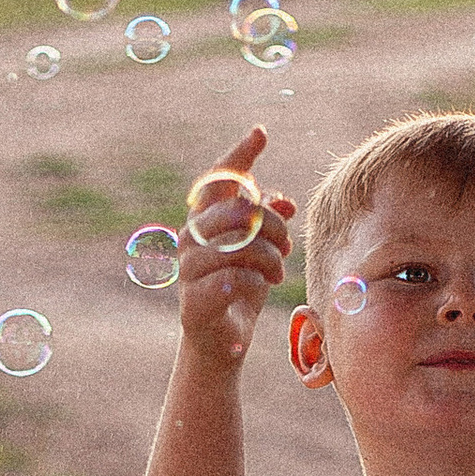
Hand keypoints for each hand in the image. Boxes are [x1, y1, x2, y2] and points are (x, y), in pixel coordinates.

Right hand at [178, 125, 294, 373]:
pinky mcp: (194, 302)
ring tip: (277, 274)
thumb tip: (285, 201)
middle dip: (273, 226)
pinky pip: (234, 281)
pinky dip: (253, 285)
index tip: (261, 133)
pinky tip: (256, 289)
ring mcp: (188, 270)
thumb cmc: (238, 290)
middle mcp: (189, 239)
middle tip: (286, 246)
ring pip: (241, 247)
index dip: (238, 154)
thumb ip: (265, 223)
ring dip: (269, 260)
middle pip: (240, 211)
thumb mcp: (258, 252)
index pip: (218, 178)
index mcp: (202, 221)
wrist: (219, 342)